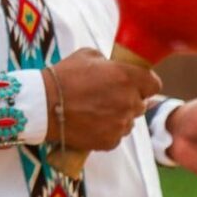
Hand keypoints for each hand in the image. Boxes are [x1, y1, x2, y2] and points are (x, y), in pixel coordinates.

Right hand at [45, 48, 160, 151]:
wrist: (42, 105)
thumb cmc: (63, 76)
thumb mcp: (85, 55)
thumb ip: (107, 61)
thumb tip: (114, 66)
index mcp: (126, 77)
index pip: (153, 84)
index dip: (144, 83)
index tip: (133, 83)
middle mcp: (129, 102)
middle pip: (141, 103)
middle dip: (128, 99)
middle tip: (107, 96)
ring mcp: (121, 124)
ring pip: (128, 121)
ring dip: (118, 116)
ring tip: (94, 110)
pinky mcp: (111, 141)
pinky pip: (116, 135)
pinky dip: (106, 130)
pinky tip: (89, 122)